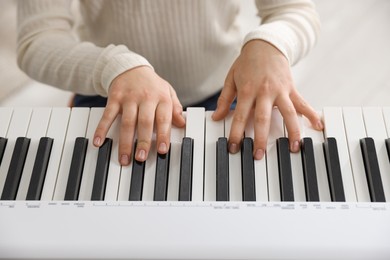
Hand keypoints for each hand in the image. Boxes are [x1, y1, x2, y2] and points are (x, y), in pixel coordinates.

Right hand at [93, 66, 184, 164]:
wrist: (130, 67)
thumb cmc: (151, 84)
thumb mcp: (167, 92)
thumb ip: (175, 108)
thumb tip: (182, 123)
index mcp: (161, 98)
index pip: (163, 119)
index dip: (163, 135)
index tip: (163, 150)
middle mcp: (146, 98)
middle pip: (144, 123)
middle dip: (143, 142)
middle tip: (141, 158)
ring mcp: (129, 98)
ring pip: (127, 122)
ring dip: (125, 142)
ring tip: (124, 158)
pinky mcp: (114, 98)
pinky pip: (108, 115)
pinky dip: (102, 128)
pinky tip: (98, 141)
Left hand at [212, 40, 322, 159]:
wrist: (266, 44)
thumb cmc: (246, 63)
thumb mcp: (231, 78)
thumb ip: (224, 99)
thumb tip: (216, 117)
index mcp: (247, 90)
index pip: (240, 116)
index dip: (236, 133)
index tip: (233, 148)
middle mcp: (264, 92)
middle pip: (263, 118)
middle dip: (261, 138)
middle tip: (259, 155)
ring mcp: (280, 90)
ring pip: (288, 113)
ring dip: (291, 131)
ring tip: (294, 148)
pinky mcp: (291, 88)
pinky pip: (302, 103)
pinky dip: (311, 113)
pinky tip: (318, 125)